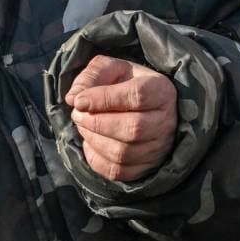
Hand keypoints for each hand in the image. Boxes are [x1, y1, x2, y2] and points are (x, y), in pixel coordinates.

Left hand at [67, 55, 176, 181]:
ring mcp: (158, 149)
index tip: (79, 101)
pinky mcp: (146, 168)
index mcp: (161, 91)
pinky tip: (91, 141)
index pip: (137, 97)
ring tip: (83, 125)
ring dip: (93, 139)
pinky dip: (96, 157)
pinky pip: (116, 171)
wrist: (148, 110)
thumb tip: (74, 98)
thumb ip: (93, 75)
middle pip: (132, 129)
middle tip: (77, 113)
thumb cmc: (128, 85)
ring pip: (122, 153)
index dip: (104, 99)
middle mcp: (165, 123)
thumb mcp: (113, 69)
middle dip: (95, 122)